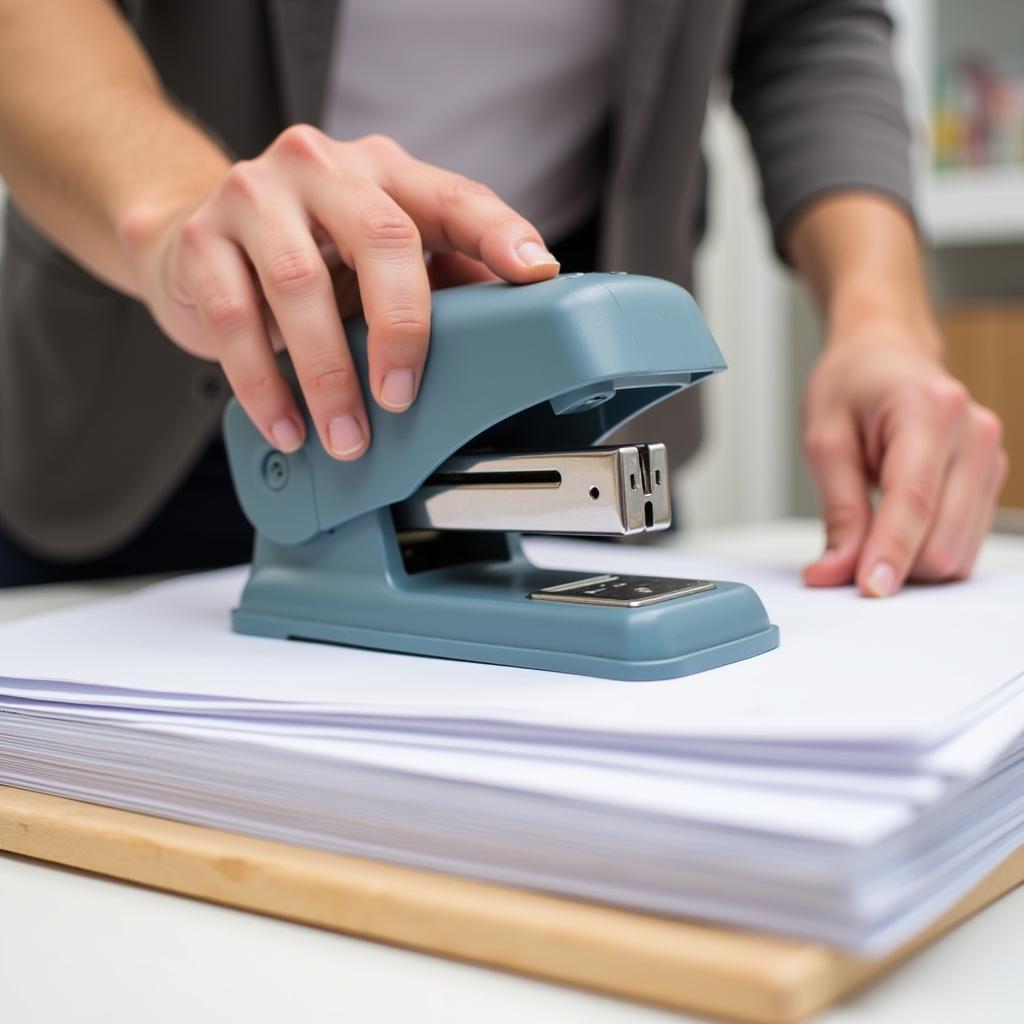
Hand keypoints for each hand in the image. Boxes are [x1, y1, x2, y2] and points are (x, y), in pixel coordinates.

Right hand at [127, 127, 559, 458]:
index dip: (499, 232)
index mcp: (383, 171)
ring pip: (299, 284)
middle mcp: (323, 168)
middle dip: (401, 329)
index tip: (535, 274)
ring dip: (327, 375)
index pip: (455, 196)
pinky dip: (264, 385)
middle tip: (401, 400)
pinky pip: (234, 319)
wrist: (191, 238)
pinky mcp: (201, 239)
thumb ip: (436, 276)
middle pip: (380, 238)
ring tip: (344, 435)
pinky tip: (287, 425)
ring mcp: (256, 196)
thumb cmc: (304, 251)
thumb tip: (510, 326)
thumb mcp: (375, 256)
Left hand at [802, 318, 1007, 596]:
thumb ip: (837, 511)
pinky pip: (964, 544)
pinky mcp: (991, 480)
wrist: (885, 354)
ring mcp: (990, 458)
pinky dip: (925, 552)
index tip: (869, 590)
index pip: (914, 502)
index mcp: (928, 410)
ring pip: (958, 553)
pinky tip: (896, 529)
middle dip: (894, 564)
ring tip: (868, 531)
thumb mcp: (824, 441)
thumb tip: (836, 572)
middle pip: (943, 541)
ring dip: (909, 563)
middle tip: (844, 556)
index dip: (890, 554)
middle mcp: (974, 434)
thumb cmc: (852, 385)